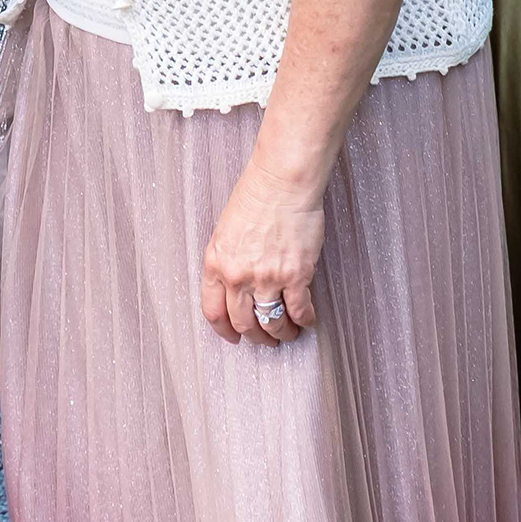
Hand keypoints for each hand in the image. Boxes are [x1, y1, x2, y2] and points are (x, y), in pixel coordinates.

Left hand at [200, 156, 325, 344]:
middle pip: (243, 323)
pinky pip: (299, 311)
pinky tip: (307, 321)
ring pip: (271, 323)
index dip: (225, 331)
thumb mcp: (225, 232)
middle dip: (256, 337)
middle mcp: (238, 276)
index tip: (234, 337)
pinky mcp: (295, 276)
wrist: (282, 182)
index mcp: (216, 263)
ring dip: (281, 334)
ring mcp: (267, 278)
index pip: (213, 311)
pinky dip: (304, 321)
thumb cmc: (255, 197)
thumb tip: (235, 288)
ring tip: (288, 333)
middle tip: (265, 339)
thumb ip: (226, 262)